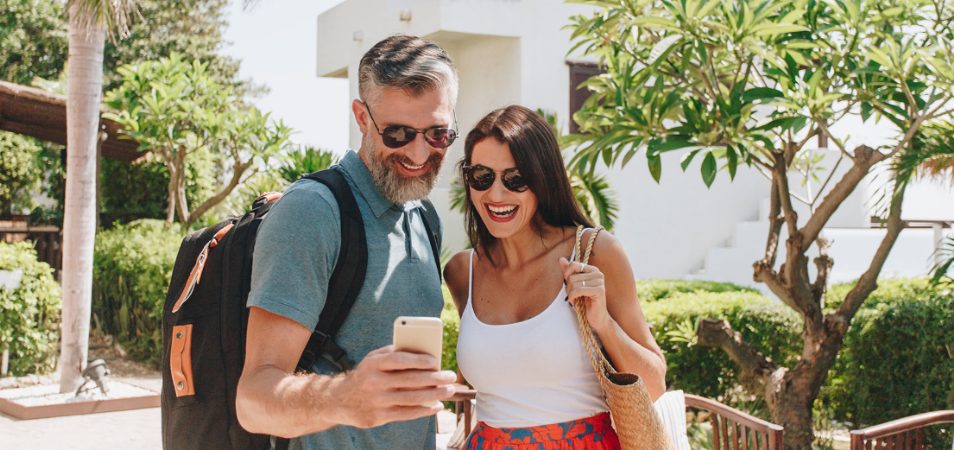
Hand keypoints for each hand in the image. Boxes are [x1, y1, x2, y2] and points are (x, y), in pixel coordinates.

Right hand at [329, 345, 456, 427]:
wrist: (338, 400)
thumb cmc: (364, 375)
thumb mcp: (372, 359)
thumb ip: (393, 353)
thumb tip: (423, 353)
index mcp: (373, 364)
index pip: (400, 360)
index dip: (419, 360)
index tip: (436, 361)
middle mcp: (374, 382)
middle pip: (410, 380)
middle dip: (434, 378)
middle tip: (450, 377)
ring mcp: (377, 401)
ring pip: (412, 398)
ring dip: (434, 395)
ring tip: (448, 391)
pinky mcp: (379, 417)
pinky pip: (407, 413)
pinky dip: (424, 410)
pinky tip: (436, 406)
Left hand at [560, 257, 611, 332]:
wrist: (596, 318)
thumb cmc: (585, 302)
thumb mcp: (574, 285)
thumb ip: (568, 272)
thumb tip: (561, 259)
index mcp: (593, 270)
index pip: (574, 264)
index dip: (567, 275)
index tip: (568, 285)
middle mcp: (598, 273)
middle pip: (572, 276)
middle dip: (568, 288)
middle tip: (573, 296)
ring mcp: (600, 282)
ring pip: (574, 283)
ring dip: (570, 294)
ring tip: (575, 299)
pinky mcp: (599, 291)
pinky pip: (578, 290)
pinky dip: (573, 297)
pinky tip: (575, 302)